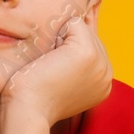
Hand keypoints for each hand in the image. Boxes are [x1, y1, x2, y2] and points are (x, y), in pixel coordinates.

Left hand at [0, 0, 110, 122]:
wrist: (27, 111)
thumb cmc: (34, 96)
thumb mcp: (62, 80)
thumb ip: (73, 61)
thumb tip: (73, 25)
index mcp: (103, 82)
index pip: (92, 47)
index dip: (68, 49)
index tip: (55, 70)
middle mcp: (107, 73)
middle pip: (89, 34)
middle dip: (66, 43)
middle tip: (51, 70)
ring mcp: (100, 63)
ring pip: (82, 28)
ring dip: (61, 38)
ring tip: (51, 64)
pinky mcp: (87, 53)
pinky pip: (74, 23)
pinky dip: (57, 33)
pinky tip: (50, 58)